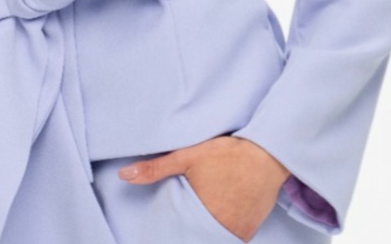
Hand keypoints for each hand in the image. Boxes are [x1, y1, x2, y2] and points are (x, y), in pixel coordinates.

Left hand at [117, 135, 289, 242]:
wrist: (267, 154)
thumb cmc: (226, 154)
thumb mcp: (188, 156)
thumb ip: (156, 169)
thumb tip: (123, 175)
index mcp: (200, 216)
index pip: (179, 236)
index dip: (172, 233)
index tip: (167, 228)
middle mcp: (221, 231)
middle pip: (197, 238)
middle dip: (189, 232)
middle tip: (188, 218)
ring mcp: (237, 234)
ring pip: (214, 239)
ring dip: (206, 232)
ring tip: (203, 216)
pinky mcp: (250, 231)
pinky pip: (231, 238)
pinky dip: (223, 231)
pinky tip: (220, 215)